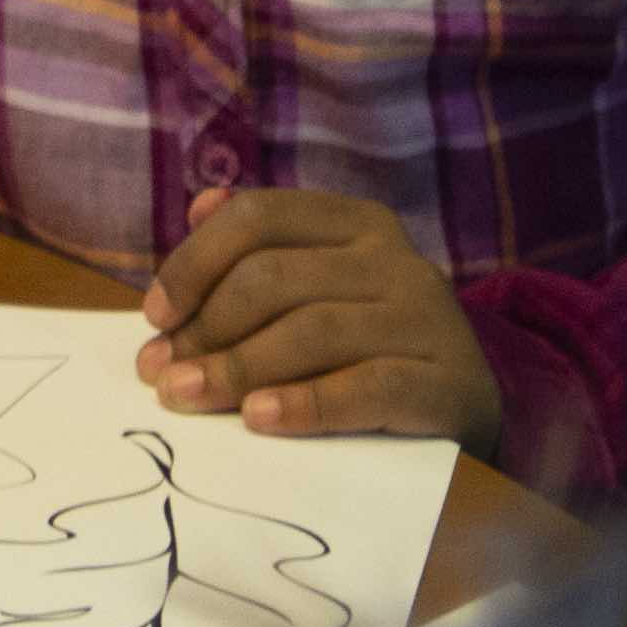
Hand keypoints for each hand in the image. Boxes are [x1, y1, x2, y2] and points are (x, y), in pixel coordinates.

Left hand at [138, 186, 504, 455]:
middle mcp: (396, 260)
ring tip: (187, 397)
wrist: (472, 410)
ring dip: (236, 367)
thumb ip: (261, 251)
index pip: (259, 218)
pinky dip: (305, 403)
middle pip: (275, 278)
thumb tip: (197, 207)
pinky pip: (367, 386)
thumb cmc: (371, 347)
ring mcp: (427, 319)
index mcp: (356, 224)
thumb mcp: (322, 289)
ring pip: (312, 331)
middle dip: (205, 327)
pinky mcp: (449, 383)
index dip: (194, 263)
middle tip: (160, 373)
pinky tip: (258, 419)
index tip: (153, 316)